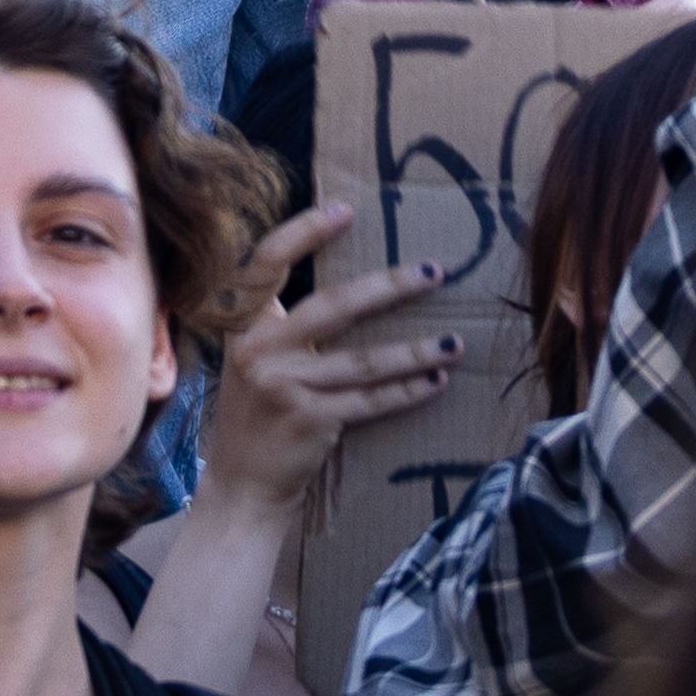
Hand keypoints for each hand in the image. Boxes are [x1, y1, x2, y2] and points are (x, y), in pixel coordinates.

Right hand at [184, 202, 466, 527]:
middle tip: (435, 272)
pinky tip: (436, 380)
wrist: (241, 486)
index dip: (305, 231)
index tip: (347, 210)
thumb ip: (281, 325)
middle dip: (391, 286)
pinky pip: (371, 400)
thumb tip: (350, 287)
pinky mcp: (311, 421)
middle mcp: (260, 350)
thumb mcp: (252, 361)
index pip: (267, 262)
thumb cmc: (257, 415)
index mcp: (243, 325)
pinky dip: (407, 390)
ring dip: (416, 350)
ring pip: (365, 360)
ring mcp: (285, 387)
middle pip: (334, 305)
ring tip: (453, 342)